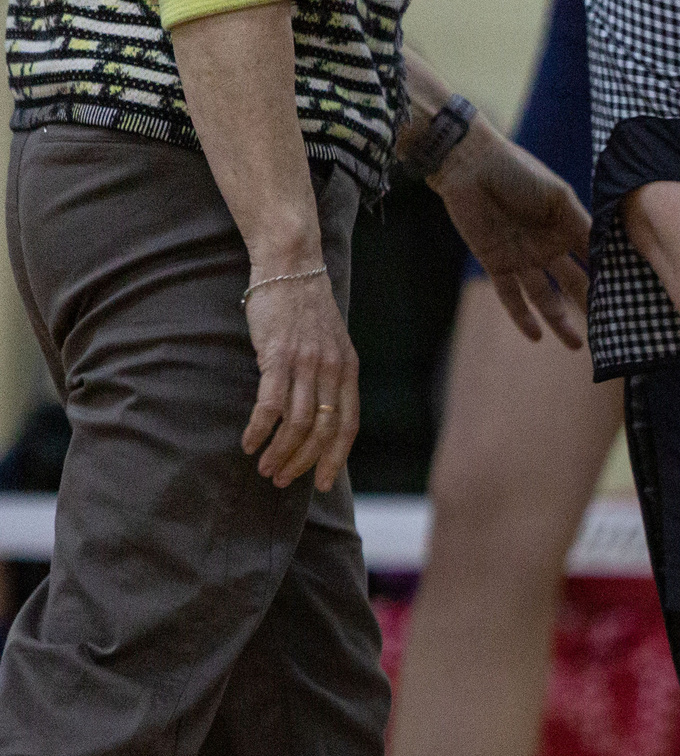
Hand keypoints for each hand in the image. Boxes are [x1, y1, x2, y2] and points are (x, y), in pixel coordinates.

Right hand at [241, 270, 358, 489]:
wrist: (290, 266)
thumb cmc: (305, 307)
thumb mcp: (331, 344)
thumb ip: (329, 376)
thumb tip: (319, 412)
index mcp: (348, 371)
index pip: (347, 427)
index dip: (335, 458)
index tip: (323, 483)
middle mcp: (331, 372)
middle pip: (322, 432)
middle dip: (303, 462)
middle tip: (282, 480)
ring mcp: (306, 365)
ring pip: (298, 423)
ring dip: (280, 452)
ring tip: (265, 468)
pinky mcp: (278, 356)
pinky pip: (271, 404)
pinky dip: (260, 429)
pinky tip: (248, 442)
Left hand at [431, 127, 590, 347]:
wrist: (468, 163)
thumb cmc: (516, 171)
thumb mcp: (558, 197)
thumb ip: (583, 226)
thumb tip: (611, 254)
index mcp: (565, 227)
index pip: (592, 260)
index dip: (608, 280)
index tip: (628, 303)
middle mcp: (547, 246)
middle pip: (572, 284)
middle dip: (588, 307)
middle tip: (608, 333)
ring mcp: (522, 257)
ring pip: (544, 297)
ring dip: (559, 321)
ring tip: (576, 345)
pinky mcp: (495, 263)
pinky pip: (510, 296)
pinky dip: (522, 317)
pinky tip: (536, 337)